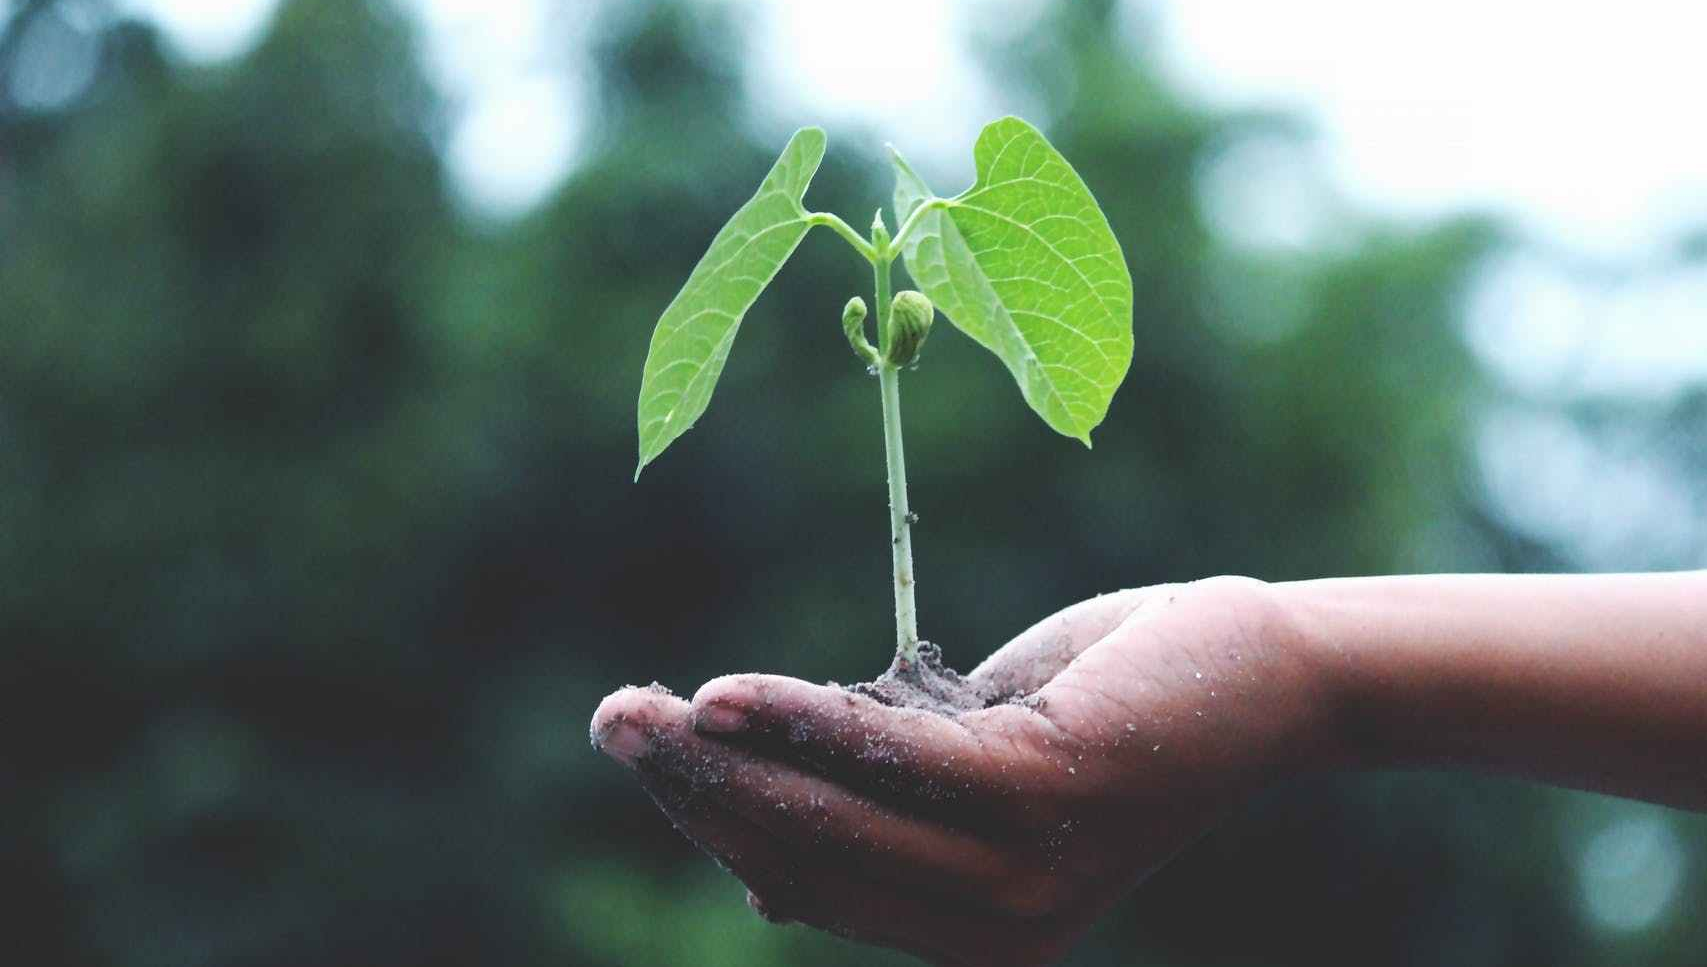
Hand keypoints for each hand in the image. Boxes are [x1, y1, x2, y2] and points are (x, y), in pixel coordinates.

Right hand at [590, 576, 1329, 965]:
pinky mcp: (1043, 795)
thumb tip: (757, 875)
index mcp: (970, 935)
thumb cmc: (1106, 709)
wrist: (1257, 674)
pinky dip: (800, 722)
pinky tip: (725, 695)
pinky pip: (888, 758)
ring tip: (639, 710)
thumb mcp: (975, 769)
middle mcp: (993, 932)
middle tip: (612, 721)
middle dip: (693, 791)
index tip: (649, 751)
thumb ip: (882, 813)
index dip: (714, 822)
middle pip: (802, 857)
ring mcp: (1020, 873)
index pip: (807, 883)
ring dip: (721, 759)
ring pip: (829, 817)